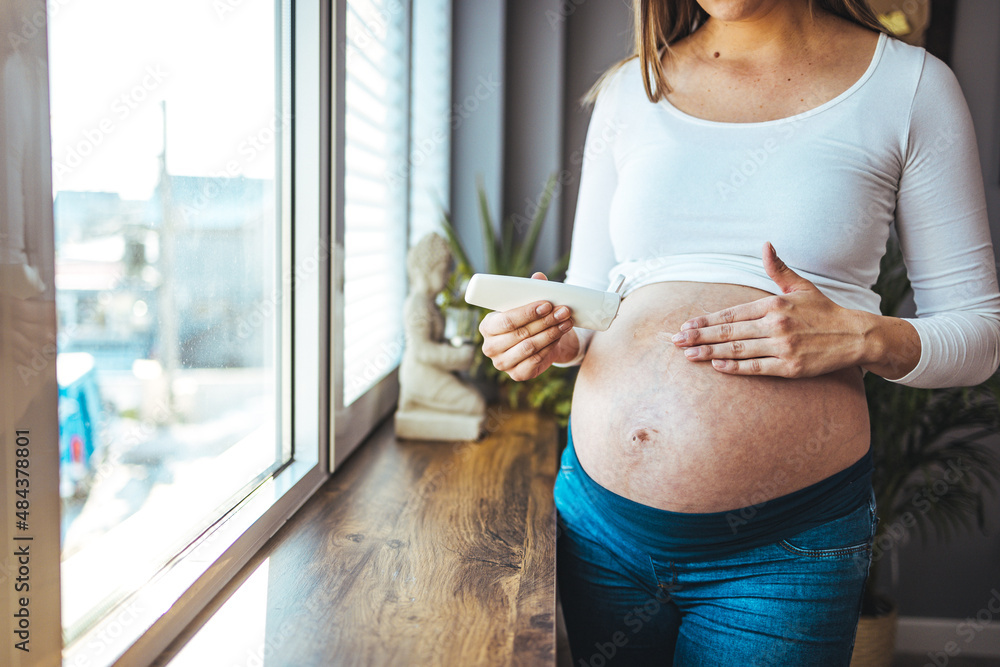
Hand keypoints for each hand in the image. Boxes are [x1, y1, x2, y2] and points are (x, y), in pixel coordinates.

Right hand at [479, 272, 579, 380]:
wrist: (537, 343)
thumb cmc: (529, 320)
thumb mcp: (528, 304)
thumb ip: (531, 290)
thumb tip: (539, 277)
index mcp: (487, 326)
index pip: (507, 320)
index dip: (528, 312)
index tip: (547, 304)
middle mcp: (490, 347)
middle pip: (521, 333)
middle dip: (545, 321)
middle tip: (564, 311)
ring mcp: (502, 363)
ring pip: (530, 347)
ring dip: (551, 333)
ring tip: (566, 322)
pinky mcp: (517, 374)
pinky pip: (536, 360)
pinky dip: (550, 347)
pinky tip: (559, 336)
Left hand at [670, 243, 868, 377]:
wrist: (855, 336)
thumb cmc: (823, 311)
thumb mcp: (801, 286)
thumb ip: (778, 268)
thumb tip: (765, 245)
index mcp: (774, 304)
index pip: (731, 314)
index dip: (706, 321)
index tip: (686, 325)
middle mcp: (776, 324)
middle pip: (729, 332)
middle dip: (700, 337)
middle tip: (676, 341)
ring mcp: (783, 346)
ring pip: (738, 350)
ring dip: (710, 353)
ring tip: (689, 355)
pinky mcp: (790, 367)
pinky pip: (756, 367)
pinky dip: (736, 367)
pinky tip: (718, 366)